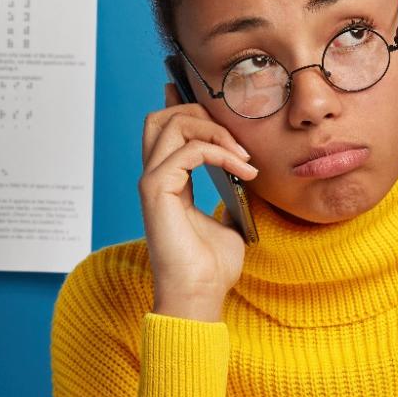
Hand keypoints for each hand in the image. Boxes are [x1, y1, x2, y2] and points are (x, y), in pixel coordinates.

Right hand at [141, 83, 257, 321]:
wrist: (200, 295)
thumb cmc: (212, 267)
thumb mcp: (229, 220)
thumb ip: (229, 193)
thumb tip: (246, 175)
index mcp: (167, 182)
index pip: (166, 131)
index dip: (185, 107)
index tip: (216, 100)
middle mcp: (154, 178)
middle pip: (162, 117)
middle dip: (201, 114)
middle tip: (235, 138)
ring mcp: (151, 182)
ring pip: (173, 125)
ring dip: (215, 132)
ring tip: (244, 157)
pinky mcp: (156, 190)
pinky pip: (188, 151)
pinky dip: (220, 153)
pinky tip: (243, 170)